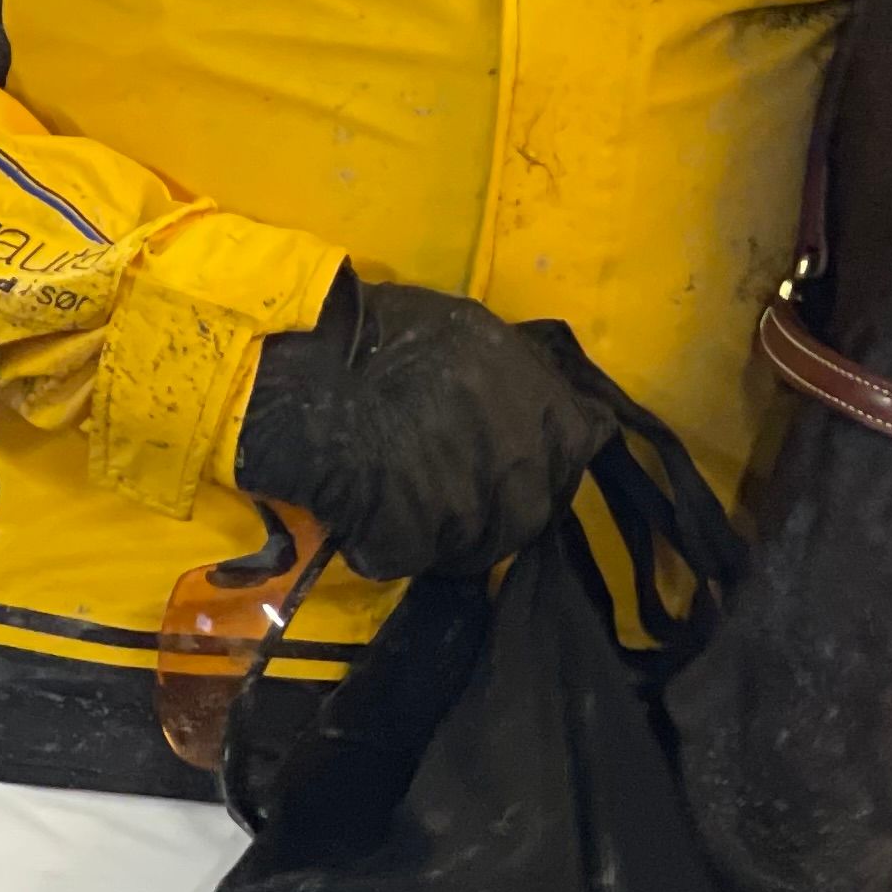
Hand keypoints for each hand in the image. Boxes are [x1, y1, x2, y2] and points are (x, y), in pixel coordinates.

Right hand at [231, 269, 625, 581]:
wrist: (309, 381)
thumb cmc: (383, 337)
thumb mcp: (472, 333)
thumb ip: (519, 375)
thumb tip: (543, 400)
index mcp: (544, 408)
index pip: (583, 443)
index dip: (553, 451)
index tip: (526, 450)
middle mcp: (522, 466)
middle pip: (534, 506)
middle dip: (503, 500)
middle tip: (454, 479)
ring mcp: (474, 515)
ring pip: (480, 542)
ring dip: (451, 529)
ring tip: (407, 496)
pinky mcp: (418, 549)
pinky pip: (417, 558)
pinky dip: (394, 542)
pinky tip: (368, 510)